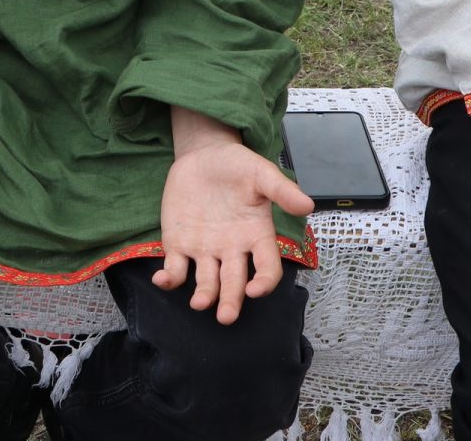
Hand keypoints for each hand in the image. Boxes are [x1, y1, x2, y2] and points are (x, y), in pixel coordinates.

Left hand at [153, 115, 313, 325]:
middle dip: (231, 301)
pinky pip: (175, 268)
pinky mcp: (179, 245)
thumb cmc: (237, 165)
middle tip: (226, 316)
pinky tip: (163, 279)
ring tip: (199, 303)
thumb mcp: (261, 172)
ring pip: (206, 281)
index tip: (255, 290)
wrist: (203, 154)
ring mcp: (205, 250)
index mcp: (256, 236)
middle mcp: (232, 250)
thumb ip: (282, 190)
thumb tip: (308, 206)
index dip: (264, 282)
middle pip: (235, 282)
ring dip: (204, 295)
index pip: (267, 267)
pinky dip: (169, 278)